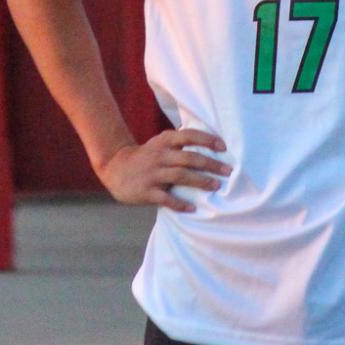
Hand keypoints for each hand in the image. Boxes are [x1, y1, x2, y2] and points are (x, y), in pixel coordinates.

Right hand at [100, 129, 229, 213]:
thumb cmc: (148, 157)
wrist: (115, 168)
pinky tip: (192, 209)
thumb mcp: (161, 143)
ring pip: (180, 176)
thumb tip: (212, 145)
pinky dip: (179, 204)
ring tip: (216, 186)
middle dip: (210, 164)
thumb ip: (181, 144)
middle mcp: (159, 155)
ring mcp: (152, 173)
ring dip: (200, 181)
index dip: (207, 140)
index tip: (224, 147)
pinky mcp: (146, 191)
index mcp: (164, 141)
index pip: (189, 136)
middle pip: (189, 158)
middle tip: (228, 171)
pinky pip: (165, 198)